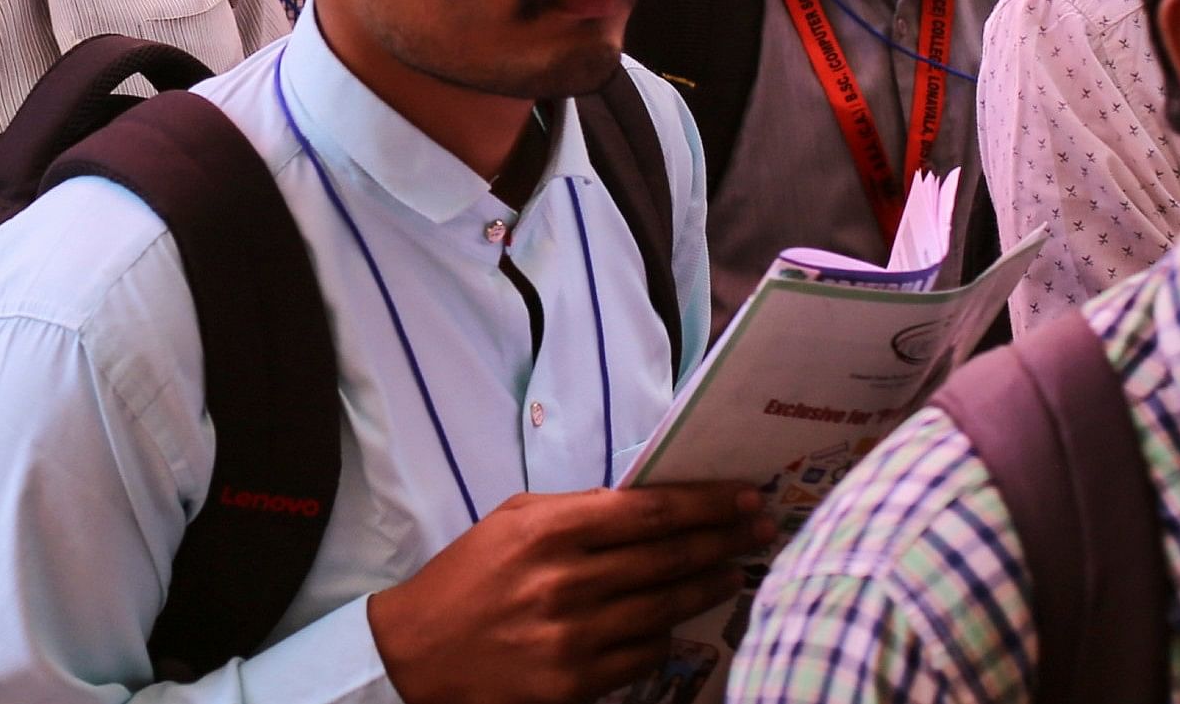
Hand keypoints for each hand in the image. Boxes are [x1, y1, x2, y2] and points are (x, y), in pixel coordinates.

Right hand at [366, 483, 773, 703]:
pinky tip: (679, 620)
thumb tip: (649, 506)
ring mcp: (572, 636)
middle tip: (760, 528)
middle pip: (669, 557)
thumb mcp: (513, 521)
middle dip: (724, 539)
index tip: (743, 497)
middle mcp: (565, 581)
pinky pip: (645, 654)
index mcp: (550, 530)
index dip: (706, 503)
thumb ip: (577, 510)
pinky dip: (666, 634)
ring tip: (735, 571)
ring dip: (710, 587)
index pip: (650, 511)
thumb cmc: (469, 578)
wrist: (418, 653)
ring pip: (666, 608)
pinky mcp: (575, 683)